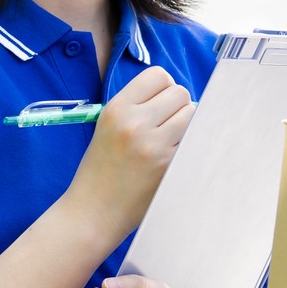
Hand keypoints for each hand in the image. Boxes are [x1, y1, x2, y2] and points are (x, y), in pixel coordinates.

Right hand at [63, 66, 193, 241]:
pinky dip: (187, 145)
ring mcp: (155, 146)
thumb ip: (138, 106)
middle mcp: (136, 123)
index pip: (158, 75)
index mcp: (117, 109)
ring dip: (185, 124)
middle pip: (180, 92)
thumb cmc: (101, 168)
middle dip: (177, 105)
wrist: (93, 212)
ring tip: (169, 140)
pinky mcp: (169, 166)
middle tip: (166, 123)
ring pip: (192, 115)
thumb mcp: (107, 126)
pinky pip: (192, 141)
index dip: (163, 87)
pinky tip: (171, 157)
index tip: (160, 102)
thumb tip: (176, 92)